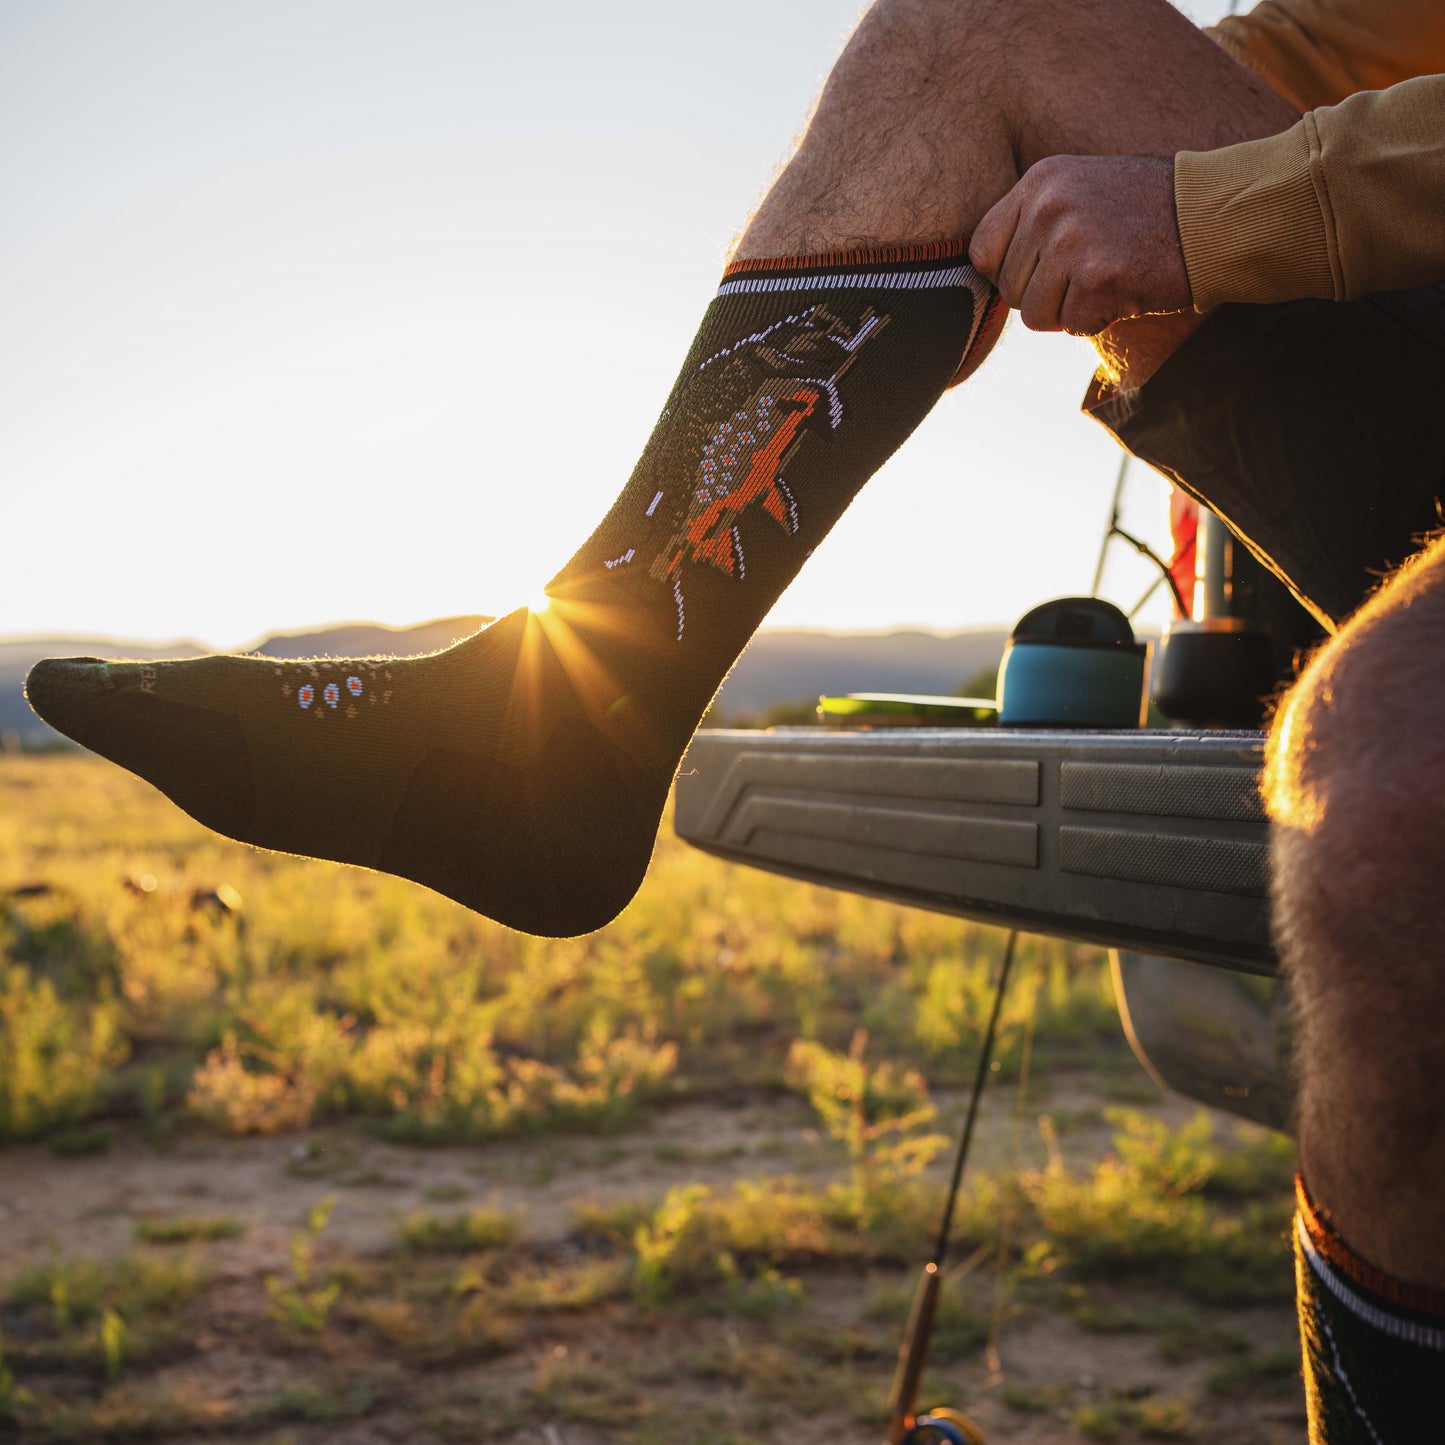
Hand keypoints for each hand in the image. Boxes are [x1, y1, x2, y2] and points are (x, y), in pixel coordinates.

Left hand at [969, 155, 1190, 335]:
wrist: (1216, 214)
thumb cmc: (1146, 211)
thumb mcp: (1081, 191)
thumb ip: (1034, 222)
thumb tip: (988, 271)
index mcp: (1040, 181)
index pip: (982, 250)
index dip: (1009, 273)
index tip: (1043, 271)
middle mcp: (1049, 205)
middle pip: (1010, 290)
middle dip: (1046, 297)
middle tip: (1088, 275)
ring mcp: (1073, 240)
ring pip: (1036, 315)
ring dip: (1071, 312)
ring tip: (1108, 280)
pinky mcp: (1099, 276)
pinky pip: (1074, 325)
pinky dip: (1100, 319)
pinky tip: (1127, 289)